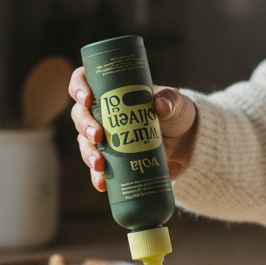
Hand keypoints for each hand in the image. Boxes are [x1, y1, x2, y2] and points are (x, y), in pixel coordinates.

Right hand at [68, 67, 198, 192]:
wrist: (187, 142)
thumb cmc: (176, 112)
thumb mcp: (176, 102)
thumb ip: (170, 101)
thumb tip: (159, 105)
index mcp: (112, 91)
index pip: (84, 81)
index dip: (78, 88)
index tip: (86, 99)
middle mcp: (103, 113)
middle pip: (80, 115)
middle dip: (84, 126)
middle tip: (96, 136)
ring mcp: (106, 137)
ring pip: (84, 142)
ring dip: (87, 153)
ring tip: (98, 164)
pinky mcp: (113, 159)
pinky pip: (97, 168)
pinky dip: (97, 176)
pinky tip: (101, 183)